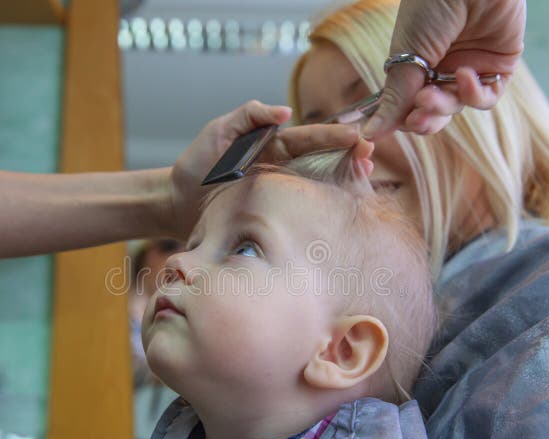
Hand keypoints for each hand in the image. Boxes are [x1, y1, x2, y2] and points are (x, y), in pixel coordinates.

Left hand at [169, 100, 372, 238]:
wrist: (178, 203)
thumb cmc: (197, 165)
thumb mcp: (219, 131)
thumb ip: (248, 116)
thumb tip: (285, 111)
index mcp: (274, 148)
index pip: (310, 139)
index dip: (334, 137)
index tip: (357, 136)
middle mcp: (283, 170)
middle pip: (323, 162)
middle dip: (349, 156)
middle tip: (371, 156)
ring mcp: (280, 195)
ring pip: (318, 187)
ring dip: (344, 182)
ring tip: (365, 177)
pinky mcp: (274, 217)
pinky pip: (302, 213)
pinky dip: (323, 212)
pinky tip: (340, 213)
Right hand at [364, 0, 525, 137]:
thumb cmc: (431, 6)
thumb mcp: (407, 53)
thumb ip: (395, 98)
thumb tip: (370, 135)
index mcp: (415, 62)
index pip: (406, 104)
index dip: (400, 118)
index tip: (390, 127)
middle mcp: (441, 67)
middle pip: (432, 112)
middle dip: (423, 119)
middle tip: (416, 119)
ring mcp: (469, 68)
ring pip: (456, 107)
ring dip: (442, 107)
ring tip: (431, 96)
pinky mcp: (498, 66)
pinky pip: (485, 96)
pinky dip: (474, 94)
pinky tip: (464, 75)